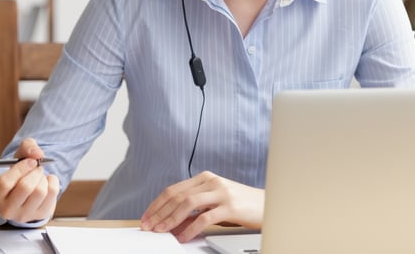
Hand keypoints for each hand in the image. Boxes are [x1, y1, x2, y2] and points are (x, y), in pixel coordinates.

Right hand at [0, 138, 59, 222]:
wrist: (27, 192)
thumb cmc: (19, 174)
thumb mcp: (18, 157)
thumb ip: (27, 147)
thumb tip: (37, 153)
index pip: (5, 182)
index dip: (20, 168)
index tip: (30, 161)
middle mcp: (7, 209)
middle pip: (25, 187)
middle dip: (35, 172)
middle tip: (36, 168)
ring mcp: (24, 214)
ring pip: (40, 191)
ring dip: (43, 177)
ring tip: (39, 176)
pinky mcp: (40, 214)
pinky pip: (52, 193)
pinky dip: (53, 181)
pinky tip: (46, 182)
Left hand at [140, 171, 262, 241]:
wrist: (267, 204)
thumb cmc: (240, 205)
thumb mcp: (215, 203)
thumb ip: (195, 209)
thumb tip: (172, 223)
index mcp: (205, 177)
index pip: (174, 189)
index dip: (157, 204)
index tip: (147, 217)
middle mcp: (212, 181)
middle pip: (177, 195)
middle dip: (159, 212)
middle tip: (148, 226)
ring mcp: (221, 192)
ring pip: (187, 204)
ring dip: (170, 219)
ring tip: (161, 231)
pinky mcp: (230, 206)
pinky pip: (205, 218)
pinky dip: (190, 229)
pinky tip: (183, 237)